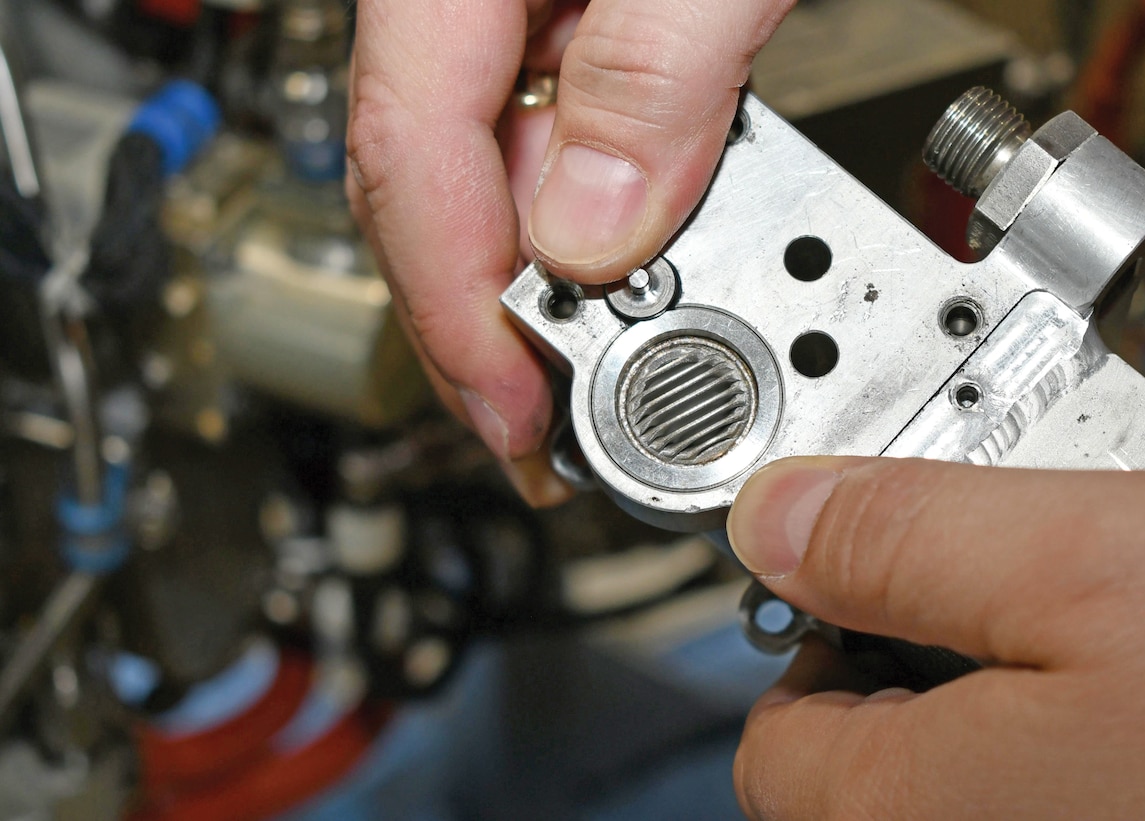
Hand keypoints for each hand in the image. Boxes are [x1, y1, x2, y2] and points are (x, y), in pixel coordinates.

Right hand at [346, 0, 793, 502]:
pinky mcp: (568, 17)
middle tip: (554, 438)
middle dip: (498, 328)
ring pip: (499, 170)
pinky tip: (647, 266)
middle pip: (436, 185)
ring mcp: (509, 7)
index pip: (406, 150)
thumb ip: (654, 74)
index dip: (449, 311)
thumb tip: (591, 236)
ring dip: (560, 282)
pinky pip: (554, 133)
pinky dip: (599, 216)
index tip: (511, 420)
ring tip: (623, 370)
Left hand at [728, 458, 1144, 818]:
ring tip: (1127, 632)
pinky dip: (1083, 734)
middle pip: (873, 761)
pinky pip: (1059, 796)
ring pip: (973, 777)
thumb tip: (772, 520)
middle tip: (1040, 582)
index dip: (824, 626)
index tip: (894, 568)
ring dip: (1022, 685)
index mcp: (911, 815)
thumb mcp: (1085, 556)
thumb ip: (899, 536)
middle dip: (936, 649)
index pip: (777, 736)